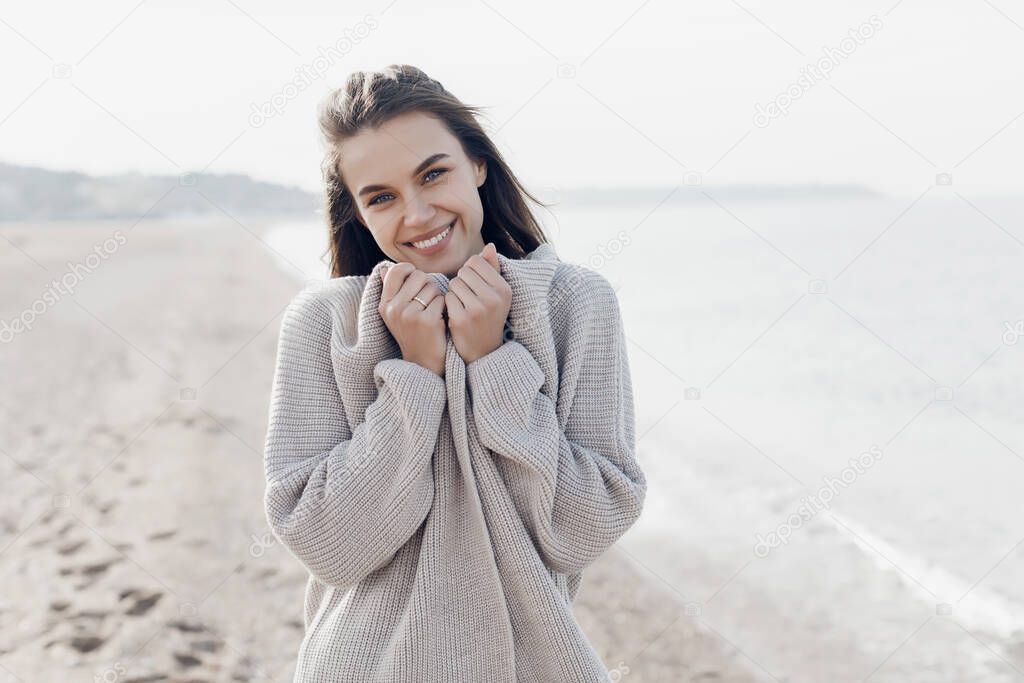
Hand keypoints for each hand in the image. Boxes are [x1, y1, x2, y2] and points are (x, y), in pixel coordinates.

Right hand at [377, 262, 447, 376]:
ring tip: (433, 311)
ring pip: (432, 286)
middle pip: (418, 276)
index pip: (396, 271)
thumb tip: (385, 268)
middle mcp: (394, 308)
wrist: (423, 363)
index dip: (410, 270)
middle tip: (428, 299)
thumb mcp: (395, 314)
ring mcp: (409, 315)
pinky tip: (440, 319)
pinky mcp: (426, 321)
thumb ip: (391, 290)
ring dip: (437, 296)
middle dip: (428, 284)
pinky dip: (444, 307)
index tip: (417, 279)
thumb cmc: (413, 333)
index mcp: (384, 304)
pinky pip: (441, 299)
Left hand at [445, 243, 511, 364]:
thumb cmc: (489, 316)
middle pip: (464, 271)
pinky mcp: (461, 319)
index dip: (470, 270)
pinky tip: (456, 313)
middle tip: (467, 296)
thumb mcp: (497, 294)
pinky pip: (447, 298)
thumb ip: (492, 269)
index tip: (474, 283)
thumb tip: (489, 246)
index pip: (476, 261)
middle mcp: (493, 298)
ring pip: (454, 283)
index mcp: (504, 289)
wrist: (484, 350)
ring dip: (454, 292)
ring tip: (463, 304)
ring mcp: (477, 310)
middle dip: (462, 281)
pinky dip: (449, 304)